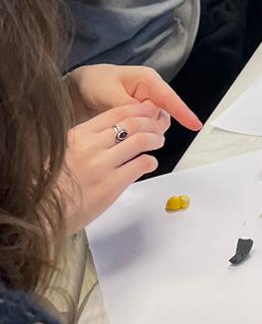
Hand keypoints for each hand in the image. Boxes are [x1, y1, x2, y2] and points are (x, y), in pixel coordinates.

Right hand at [59, 103, 170, 231]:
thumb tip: (111, 134)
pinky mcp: (111, 185)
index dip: (138, 109)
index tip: (148, 110)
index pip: (116, 113)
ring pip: (140, 140)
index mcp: (78, 135)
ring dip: (154, 139)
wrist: (40, 214)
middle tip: (158, 126)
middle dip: (151, 122)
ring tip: (157, 142)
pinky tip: (149, 163)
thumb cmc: (50, 187)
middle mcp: (90, 146)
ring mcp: (101, 165)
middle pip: (132, 123)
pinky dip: (150, 161)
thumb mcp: (62, 153)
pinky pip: (140, 165)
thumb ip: (85, 142)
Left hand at [64, 64, 198, 132]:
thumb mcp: (108, 93)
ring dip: (147, 130)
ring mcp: (147, 102)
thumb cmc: (95, 83)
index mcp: (147, 79)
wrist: (80, 87)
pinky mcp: (141, 112)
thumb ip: (127, 107)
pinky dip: (142, 132)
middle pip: (165, 114)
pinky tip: (128, 134)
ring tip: (126, 132)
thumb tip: (143, 120)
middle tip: (134, 132)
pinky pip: (148, 125)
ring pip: (158, 122)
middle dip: (154, 126)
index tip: (195, 125)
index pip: (170, 98)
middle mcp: (151, 90)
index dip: (183, 112)